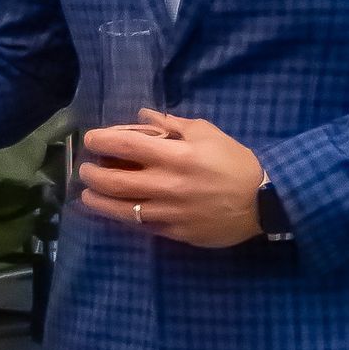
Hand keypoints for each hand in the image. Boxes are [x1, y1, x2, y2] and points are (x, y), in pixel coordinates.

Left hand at [78, 112, 264, 247]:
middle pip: (114, 180)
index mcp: (175, 155)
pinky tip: (117, 210)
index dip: (101, 141)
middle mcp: (166, 184)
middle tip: (85, 169)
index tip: (91, 139)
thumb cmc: (235, 162)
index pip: (125, 145)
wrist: (263, 202)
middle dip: (92, 174)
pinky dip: (124, 216)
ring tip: (88, 194)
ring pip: (120, 209)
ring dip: (98, 200)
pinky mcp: (173, 233)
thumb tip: (143, 116)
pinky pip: (140, 225)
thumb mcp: (207, 133)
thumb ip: (172, 123)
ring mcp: (168, 212)